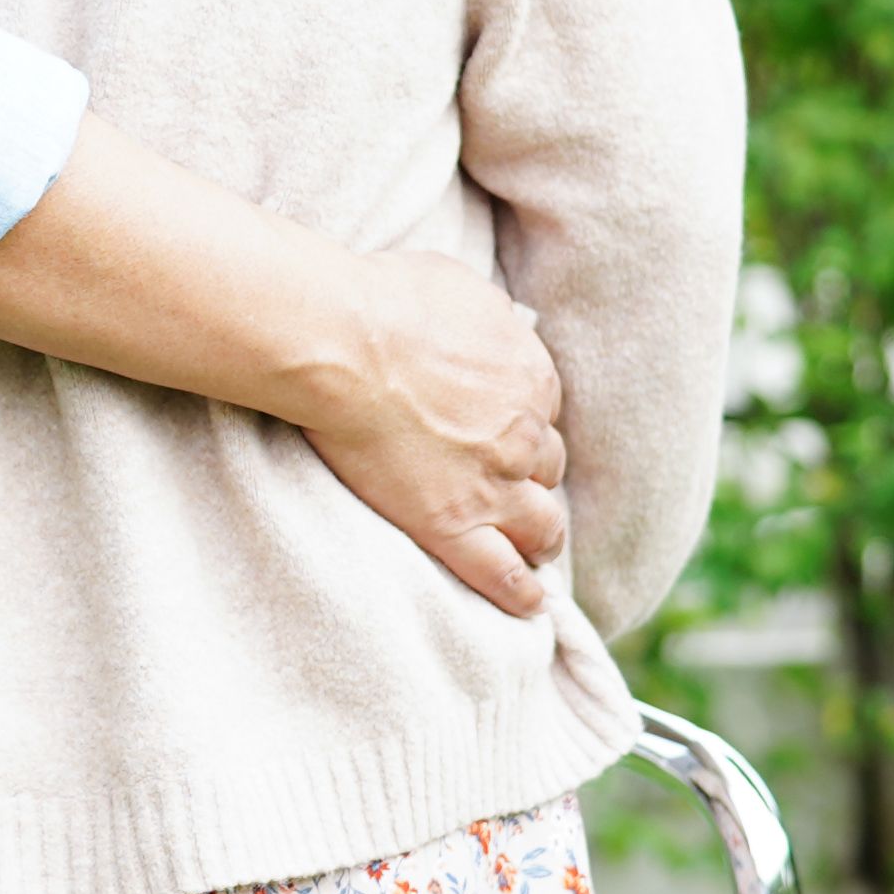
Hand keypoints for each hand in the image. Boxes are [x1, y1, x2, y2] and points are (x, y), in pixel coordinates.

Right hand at [292, 246, 567, 615]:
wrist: (346, 345)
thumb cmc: (387, 301)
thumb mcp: (458, 286)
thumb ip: (488, 316)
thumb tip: (498, 322)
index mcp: (530, 376)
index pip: (543, 412)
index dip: (522, 423)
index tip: (503, 431)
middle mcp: (525, 434)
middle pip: (547, 468)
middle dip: (532, 476)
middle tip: (511, 485)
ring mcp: (493, 485)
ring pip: (542, 525)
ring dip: (540, 536)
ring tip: (533, 548)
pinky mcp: (454, 526)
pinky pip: (502, 574)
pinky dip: (520, 594)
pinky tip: (529, 607)